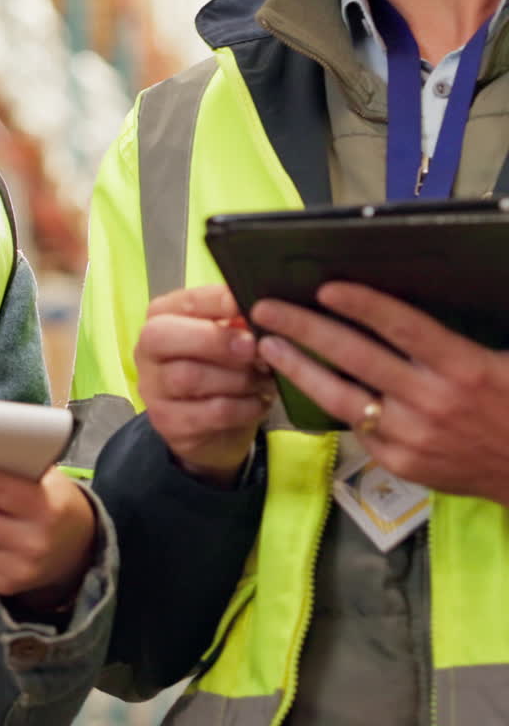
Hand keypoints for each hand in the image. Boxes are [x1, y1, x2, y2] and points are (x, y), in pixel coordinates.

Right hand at [135, 284, 274, 486]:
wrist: (213, 426)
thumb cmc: (220, 367)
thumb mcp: (227, 337)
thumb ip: (236, 321)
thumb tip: (258, 312)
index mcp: (161, 317)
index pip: (184, 302)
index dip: (215, 301)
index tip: (244, 304)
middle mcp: (146, 350)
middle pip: (166, 337)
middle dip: (215, 340)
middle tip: (253, 347)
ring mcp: (152, 389)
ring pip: (189, 377)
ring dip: (235, 377)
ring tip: (263, 378)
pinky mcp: (168, 422)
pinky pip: (209, 412)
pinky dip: (242, 406)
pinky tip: (258, 401)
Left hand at [253, 282, 508, 502]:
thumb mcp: (500, 359)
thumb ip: (455, 335)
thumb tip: (404, 308)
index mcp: (462, 366)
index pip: (403, 326)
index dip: (362, 305)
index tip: (325, 288)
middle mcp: (432, 400)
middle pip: (357, 356)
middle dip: (305, 329)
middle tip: (267, 309)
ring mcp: (412, 437)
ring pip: (343, 398)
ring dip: (300, 369)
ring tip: (268, 346)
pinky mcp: (401, 464)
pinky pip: (359, 428)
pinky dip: (333, 404)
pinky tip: (309, 384)